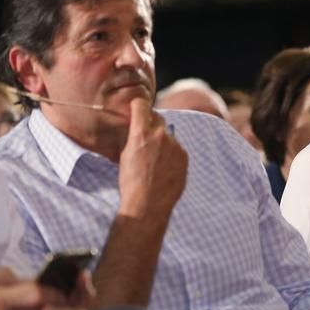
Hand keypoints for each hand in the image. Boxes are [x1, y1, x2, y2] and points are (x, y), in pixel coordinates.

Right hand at [118, 98, 187, 218]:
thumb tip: (136, 127)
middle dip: (151, 122)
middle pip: (157, 118)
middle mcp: (160, 136)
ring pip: (168, 135)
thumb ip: (134, 136)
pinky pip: (177, 149)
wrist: (148, 204)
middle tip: (145, 133)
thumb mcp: (125, 154)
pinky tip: (164, 167)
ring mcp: (175, 146)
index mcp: (141, 133)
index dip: (138, 105)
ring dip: (162, 140)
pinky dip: (171, 153)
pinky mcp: (185, 156)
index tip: (137, 107)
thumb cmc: (130, 181)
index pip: (141, 105)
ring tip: (154, 159)